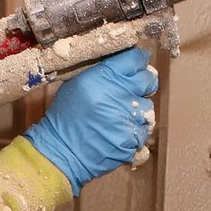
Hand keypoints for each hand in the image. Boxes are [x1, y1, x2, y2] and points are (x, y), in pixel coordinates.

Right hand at [22, 45, 158, 193]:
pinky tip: (118, 132)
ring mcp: (129, 117)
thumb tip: (122, 64)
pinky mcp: (133, 137)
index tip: (138, 64)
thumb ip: (101, 72)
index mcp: (104, 77)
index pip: (135, 59)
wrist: (62, 151)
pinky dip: (134, 131)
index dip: (139, 61)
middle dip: (144, 83)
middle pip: (148, 79)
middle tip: (133, 89)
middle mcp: (119, 94)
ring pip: (148, 106)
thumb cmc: (66, 117)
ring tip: (120, 116)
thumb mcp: (76, 85)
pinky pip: (143, 129)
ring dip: (137, 109)